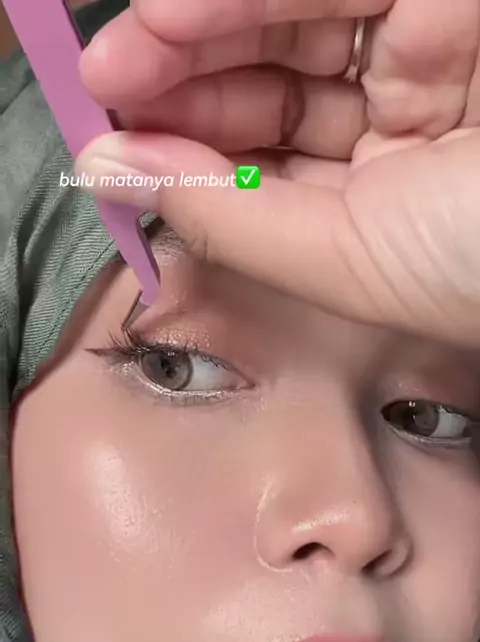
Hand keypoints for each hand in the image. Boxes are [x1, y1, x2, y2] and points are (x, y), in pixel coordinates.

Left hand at [75, 0, 479, 346]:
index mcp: (390, 206)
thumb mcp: (347, 258)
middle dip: (183, 85)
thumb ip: (230, 216)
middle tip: (106, 87)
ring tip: (124, 52)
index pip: (271, 168)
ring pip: (295, 17)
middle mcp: (411, 122)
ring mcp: (436, 40)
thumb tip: (117, 175)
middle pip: (273, 85)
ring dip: (200, 28)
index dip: (190, 155)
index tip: (115, 149)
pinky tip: (174, 10)